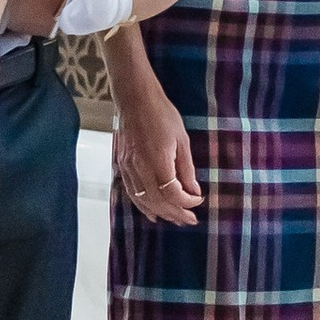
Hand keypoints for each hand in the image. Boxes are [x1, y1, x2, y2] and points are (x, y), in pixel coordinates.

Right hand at [112, 43, 202, 224]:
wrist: (135, 99)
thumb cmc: (162, 115)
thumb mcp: (182, 140)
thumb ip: (186, 169)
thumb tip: (193, 191)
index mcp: (158, 160)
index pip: (172, 193)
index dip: (186, 202)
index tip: (198, 201)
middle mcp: (140, 168)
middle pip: (158, 201)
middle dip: (175, 213)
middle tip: (189, 220)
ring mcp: (128, 168)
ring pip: (143, 200)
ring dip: (160, 212)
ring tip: (174, 220)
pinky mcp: (121, 165)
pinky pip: (132, 193)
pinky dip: (143, 205)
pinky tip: (152, 212)